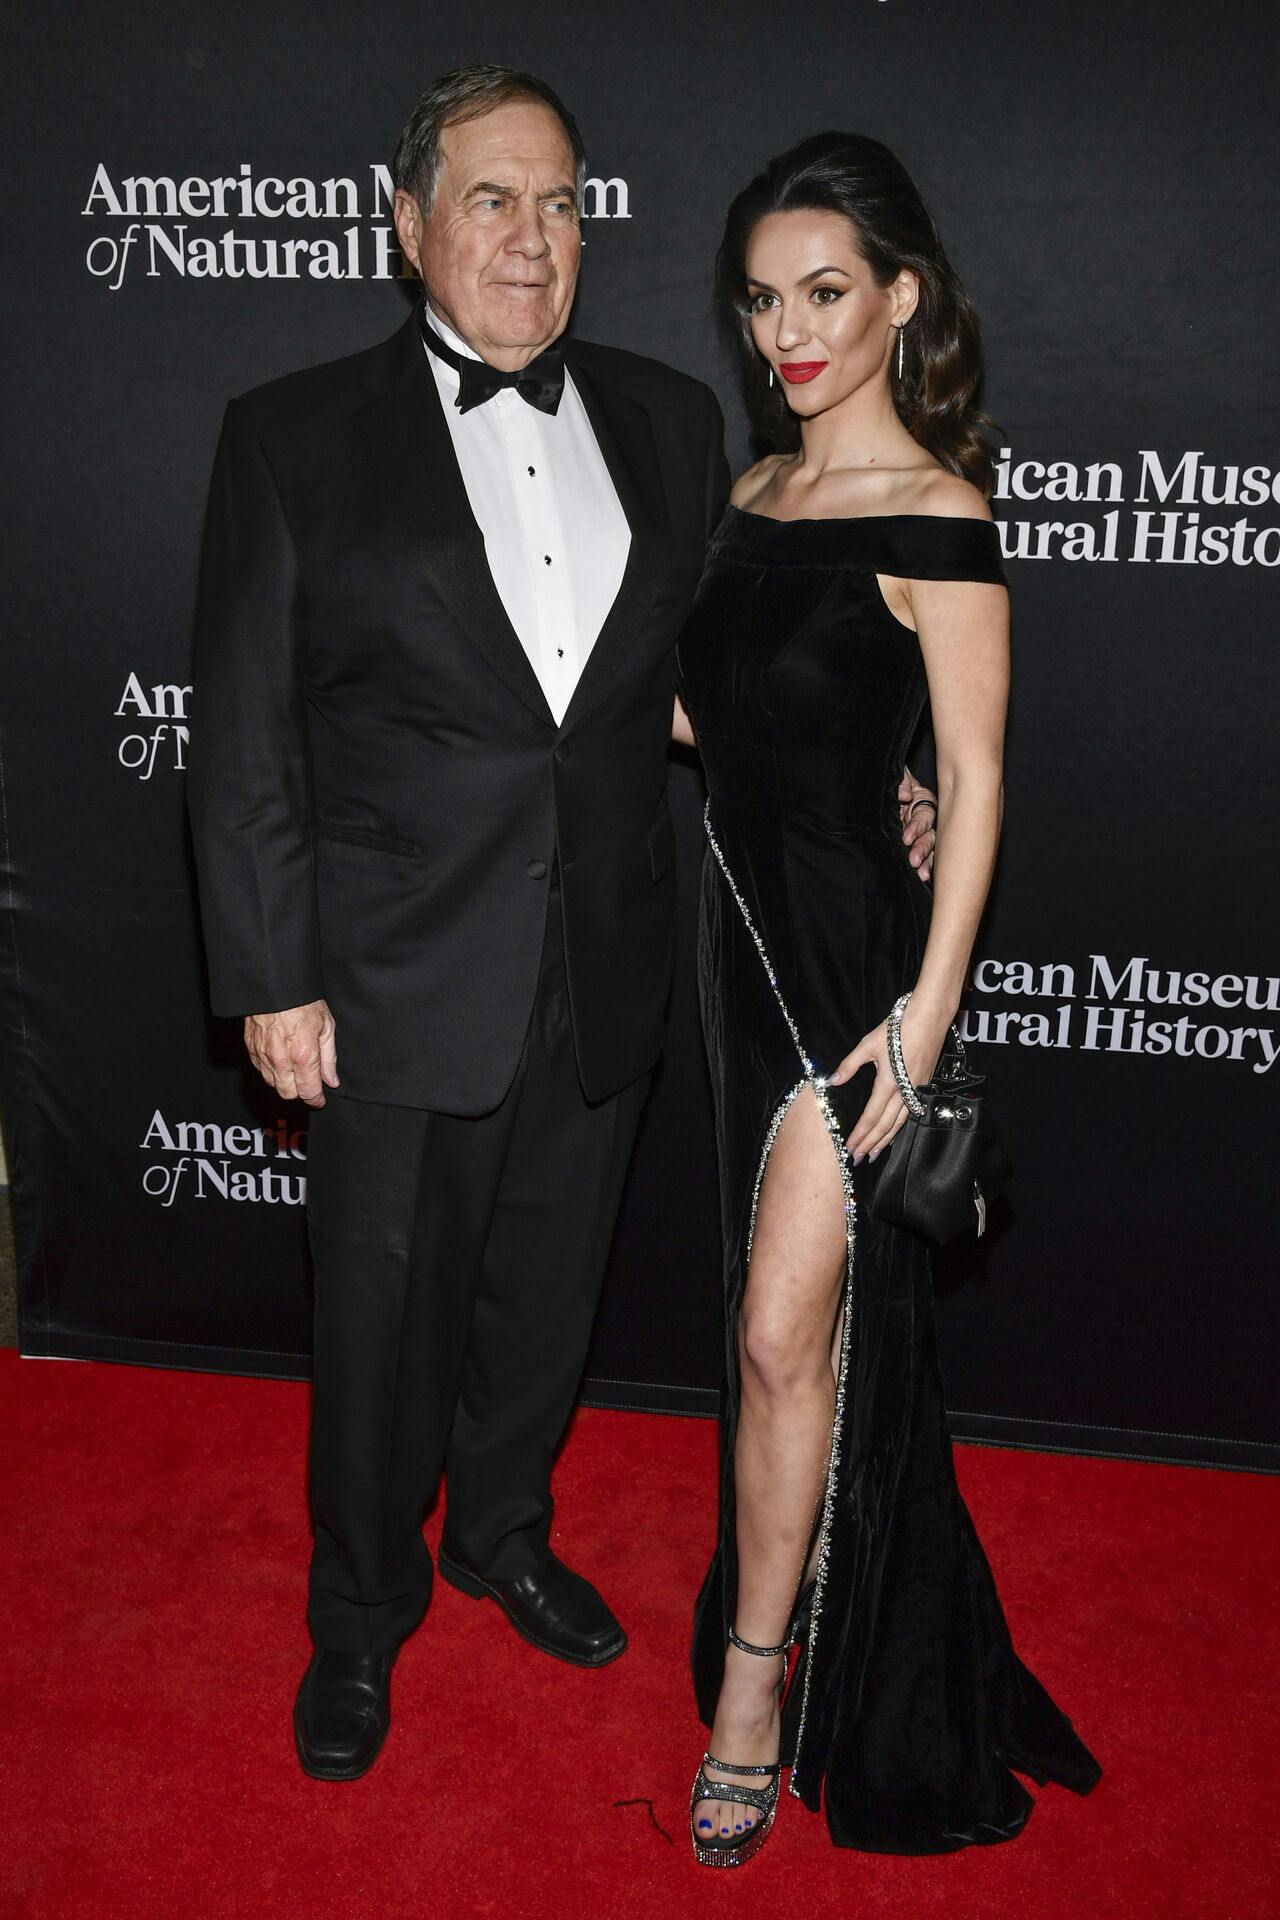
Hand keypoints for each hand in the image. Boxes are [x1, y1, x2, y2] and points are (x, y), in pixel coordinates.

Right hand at [244, 999, 338, 1107]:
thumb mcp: (326, 1027)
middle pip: (288, 1094)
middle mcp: (281, 1060)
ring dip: (284, 1082)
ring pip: (272, 1084)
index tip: (319, 1100)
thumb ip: (329, 1058)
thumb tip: (331, 1080)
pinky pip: (260, 1070)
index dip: (316, 1100)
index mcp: (303, 1056)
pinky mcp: (251, 1049)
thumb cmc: (303, 1002)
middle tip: (307, 1083)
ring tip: (293, 1068)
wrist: (275, 985)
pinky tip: (280, 1060)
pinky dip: (270, 1071)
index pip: (308, 1092)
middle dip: (299, 1092)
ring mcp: (263, 1055)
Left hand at [827, 996, 951, 1163]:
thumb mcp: (868, 1044)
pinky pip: (910, 1113)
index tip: (850, 1147)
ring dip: (886, 1140)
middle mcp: (904, 1091)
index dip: (860, 1134)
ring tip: (874, 1153)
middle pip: (886, 1125)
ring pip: (900, 1123)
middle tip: (859, 1158)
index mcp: (888, 1083)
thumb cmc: (897, 1028)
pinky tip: (893, 1132)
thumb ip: (850, 1065)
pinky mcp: (924, 1085)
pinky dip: (899, 1127)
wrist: (929, 1018)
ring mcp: (916, 1090)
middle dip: (871, 1143)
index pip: (871, 1117)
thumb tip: (832, 1081)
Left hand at [898, 769, 936, 882]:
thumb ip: (901, 782)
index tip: (907, 837)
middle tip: (914, 860)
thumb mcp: (896, 775)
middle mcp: (923, 818)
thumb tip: (905, 795)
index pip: (924, 815)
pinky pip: (922, 857)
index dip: (917, 826)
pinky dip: (923, 866)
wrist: (878, 785)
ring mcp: (918, 832)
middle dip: (922, 848)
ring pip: (928, 849)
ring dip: (925, 861)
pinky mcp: (911, 843)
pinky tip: (922, 876)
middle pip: (929, 835)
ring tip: (921, 874)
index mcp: (922, 800)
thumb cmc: (891, 780)